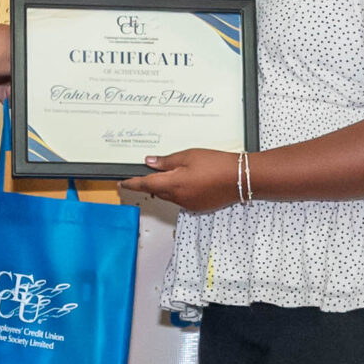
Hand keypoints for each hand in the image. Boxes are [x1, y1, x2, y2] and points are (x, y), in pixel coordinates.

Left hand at [121, 149, 240, 212]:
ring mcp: (188, 204)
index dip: (132, 183)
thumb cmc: (217, 164)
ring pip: (170, 196)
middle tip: (153, 170)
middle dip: (153, 182)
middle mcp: (178, 198)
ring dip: (169, 186)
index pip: (145, 184)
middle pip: (157, 191)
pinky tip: (192, 181)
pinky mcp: (198, 207)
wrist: (240, 178)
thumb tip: (150, 162)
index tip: (122, 183)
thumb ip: (166, 161)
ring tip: (181, 172)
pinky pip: (182, 200)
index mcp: (173, 184)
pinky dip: (181, 191)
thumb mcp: (188, 155)